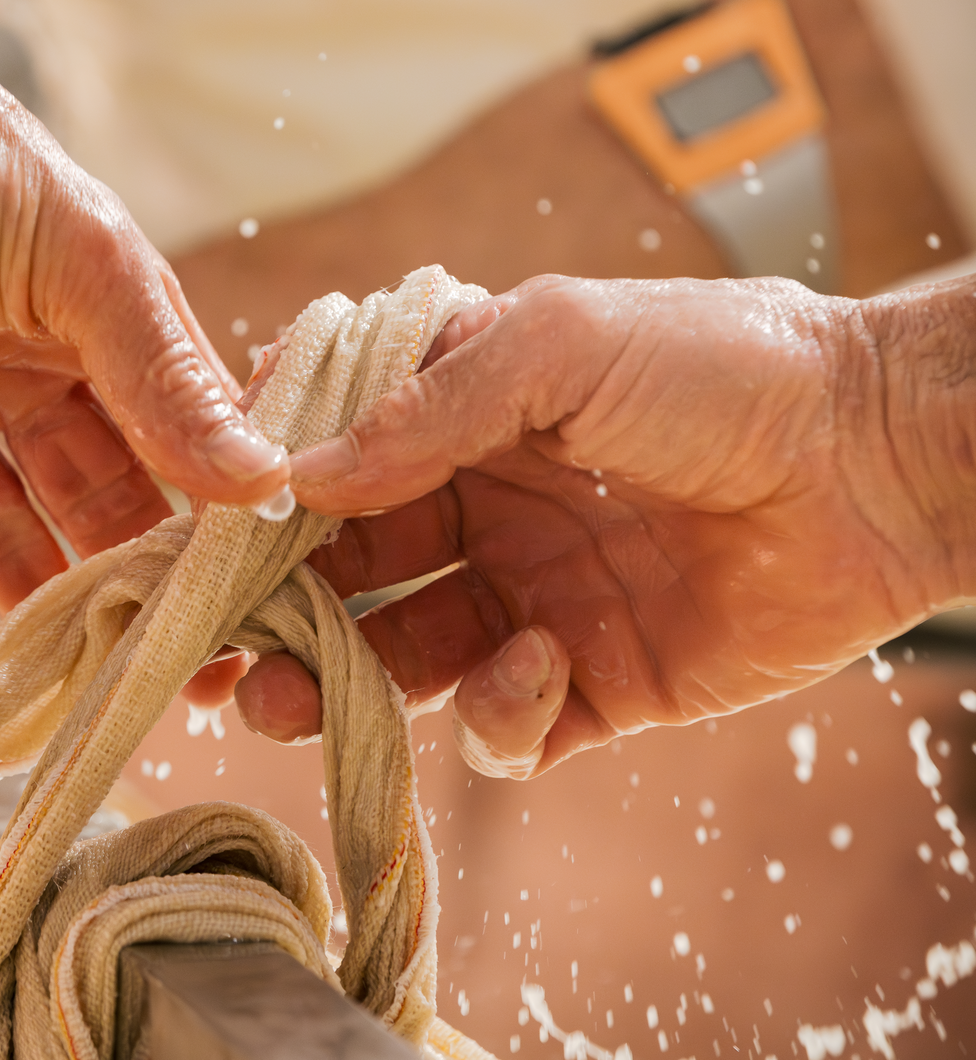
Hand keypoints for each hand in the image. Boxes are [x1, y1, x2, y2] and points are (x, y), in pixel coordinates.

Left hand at [0, 61, 284, 709]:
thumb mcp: (84, 260)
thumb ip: (165, 374)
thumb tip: (266, 485)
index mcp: (82, 330)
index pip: (160, 444)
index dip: (203, 527)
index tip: (250, 615)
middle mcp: (4, 380)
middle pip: (79, 502)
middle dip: (127, 586)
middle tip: (178, 684)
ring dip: (17, 616)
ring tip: (64, 706)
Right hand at [233, 273, 975, 776]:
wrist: (880, 459)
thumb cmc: (721, 365)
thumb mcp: (556, 343)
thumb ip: (422, 407)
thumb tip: (295, 476)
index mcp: (459, 420)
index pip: (327, 467)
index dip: (255, 507)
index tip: (189, 541)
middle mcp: (481, 510)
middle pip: (341, 576)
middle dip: (268, 615)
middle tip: (208, 656)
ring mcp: (532, 600)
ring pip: (396, 661)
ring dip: (333, 685)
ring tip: (284, 701)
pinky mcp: (594, 687)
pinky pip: (509, 726)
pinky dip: (502, 712)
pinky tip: (539, 665)